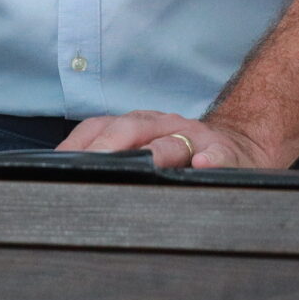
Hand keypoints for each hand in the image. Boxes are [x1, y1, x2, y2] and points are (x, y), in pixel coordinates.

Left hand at [57, 111, 274, 169]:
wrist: (240, 145)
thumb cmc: (183, 154)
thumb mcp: (146, 148)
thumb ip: (112, 157)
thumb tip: (65, 175)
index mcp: (139, 125)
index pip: (102, 127)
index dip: (80, 144)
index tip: (58, 164)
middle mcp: (164, 125)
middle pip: (131, 129)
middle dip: (108, 148)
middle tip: (89, 167)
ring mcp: (196, 139)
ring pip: (173, 142)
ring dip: (156, 152)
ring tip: (143, 164)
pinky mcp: (226, 154)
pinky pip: (218, 155)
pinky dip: (211, 160)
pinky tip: (203, 166)